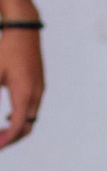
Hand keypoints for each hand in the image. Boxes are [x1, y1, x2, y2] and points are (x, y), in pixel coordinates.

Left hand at [0, 27, 43, 149]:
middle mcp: (35, 95)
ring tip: (1, 132)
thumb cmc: (5, 49)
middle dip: (12, 138)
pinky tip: (9, 117)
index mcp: (24, 94)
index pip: (18, 126)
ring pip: (31, 119)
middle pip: (27, 127)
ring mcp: (39, 90)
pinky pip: (32, 109)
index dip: (6, 140)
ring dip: (17, 128)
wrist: (24, 30)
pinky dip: (21, 118)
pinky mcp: (38, 85)